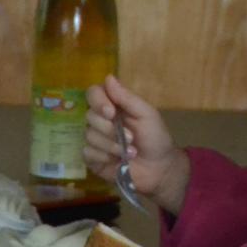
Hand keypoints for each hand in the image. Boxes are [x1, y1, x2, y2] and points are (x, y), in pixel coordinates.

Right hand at [84, 75, 190, 213]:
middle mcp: (101, 120)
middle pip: (89, 115)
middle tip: (130, 138)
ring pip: (89, 136)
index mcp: (114, 106)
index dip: (98, 101)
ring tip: (131, 152)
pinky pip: (87, 152)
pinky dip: (104, 157)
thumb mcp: (147, 115)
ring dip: (111, 145)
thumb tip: (108, 77)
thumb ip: (127, 98)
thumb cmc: (155, 138)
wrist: (159, 169)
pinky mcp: (92, 157)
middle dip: (109, 129)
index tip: (110, 112)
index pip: (94, 94)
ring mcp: (95, 139)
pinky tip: (118, 161)